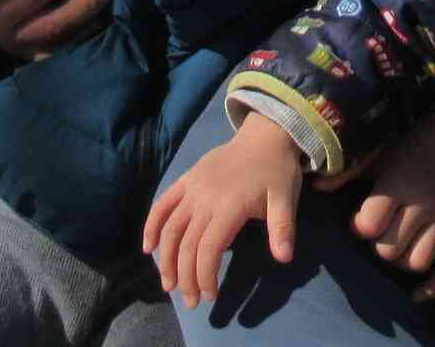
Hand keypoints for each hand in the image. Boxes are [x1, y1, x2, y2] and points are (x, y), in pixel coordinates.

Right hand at [146, 110, 310, 307]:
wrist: (265, 134)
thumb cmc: (276, 170)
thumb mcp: (286, 198)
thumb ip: (282, 228)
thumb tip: (284, 258)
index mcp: (229, 206)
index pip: (209, 249)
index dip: (205, 276)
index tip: (209, 295)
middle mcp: (204, 199)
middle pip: (187, 245)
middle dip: (186, 277)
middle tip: (190, 301)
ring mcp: (192, 189)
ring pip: (171, 229)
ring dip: (166, 260)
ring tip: (169, 285)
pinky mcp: (185, 180)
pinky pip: (162, 204)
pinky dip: (152, 226)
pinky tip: (148, 248)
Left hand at [351, 98, 434, 302]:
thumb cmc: (407, 148)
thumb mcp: (376, 155)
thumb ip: (346, 173)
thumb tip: (316, 186)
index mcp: (398, 186)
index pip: (371, 226)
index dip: (360, 227)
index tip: (360, 219)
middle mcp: (421, 206)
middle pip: (390, 249)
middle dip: (378, 245)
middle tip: (380, 231)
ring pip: (417, 261)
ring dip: (401, 261)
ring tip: (396, 246)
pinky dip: (434, 286)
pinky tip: (417, 295)